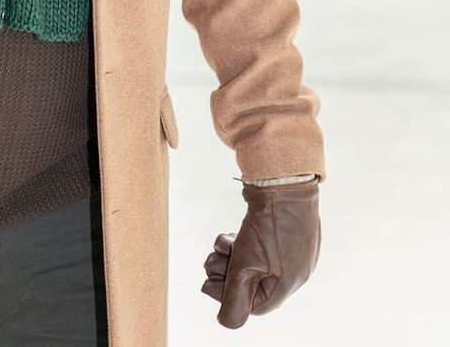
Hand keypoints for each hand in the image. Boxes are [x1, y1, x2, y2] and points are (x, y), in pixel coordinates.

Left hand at [202, 180, 320, 328]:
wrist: (283, 181)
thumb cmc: (268, 224)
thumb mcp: (246, 265)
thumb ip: (235, 296)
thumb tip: (226, 323)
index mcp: (290, 283)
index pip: (256, 304)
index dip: (230, 296)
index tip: (211, 282)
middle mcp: (295, 269)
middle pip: (253, 282)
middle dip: (228, 272)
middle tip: (215, 259)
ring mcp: (291, 248)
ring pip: (252, 262)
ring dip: (231, 255)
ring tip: (224, 243)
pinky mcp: (282, 230)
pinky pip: (258, 246)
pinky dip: (241, 242)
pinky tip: (232, 235)